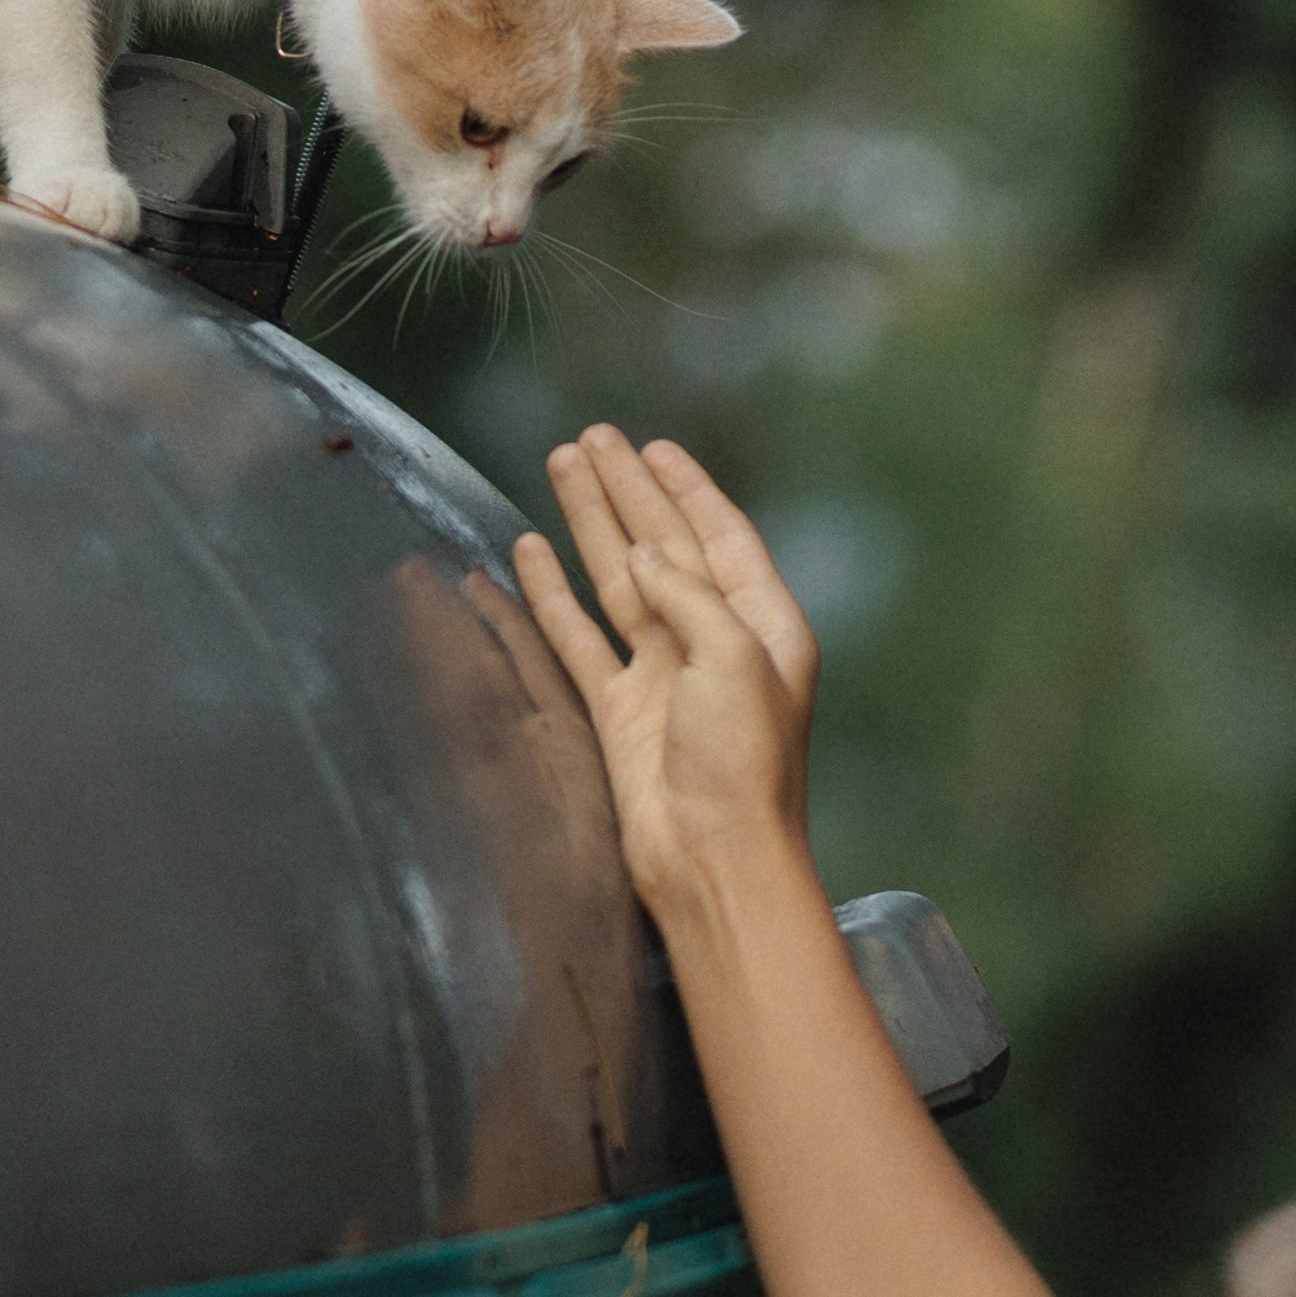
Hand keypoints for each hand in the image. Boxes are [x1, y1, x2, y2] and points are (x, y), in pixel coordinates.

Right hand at [509, 432, 817, 921]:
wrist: (713, 859)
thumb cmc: (742, 764)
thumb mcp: (735, 661)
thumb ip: (690, 596)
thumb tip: (641, 554)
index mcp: (765, 627)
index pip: (721, 536)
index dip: (686, 488)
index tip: (652, 447)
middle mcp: (715, 645)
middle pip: (664, 547)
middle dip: (628, 492)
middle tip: (590, 437)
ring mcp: (664, 677)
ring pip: (617, 583)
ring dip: (589, 526)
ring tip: (560, 467)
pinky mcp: (619, 713)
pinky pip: (580, 638)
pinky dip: (554, 596)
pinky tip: (530, 551)